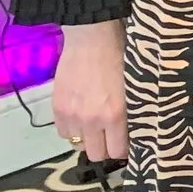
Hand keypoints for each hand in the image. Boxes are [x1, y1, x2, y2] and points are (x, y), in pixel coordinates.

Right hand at [53, 19, 128, 164]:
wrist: (92, 38)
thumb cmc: (120, 56)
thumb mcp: (134, 86)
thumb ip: (131, 112)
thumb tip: (132, 131)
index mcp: (115, 115)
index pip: (117, 152)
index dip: (123, 149)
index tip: (126, 142)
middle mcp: (92, 120)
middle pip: (96, 154)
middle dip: (105, 147)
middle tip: (110, 136)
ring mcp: (72, 115)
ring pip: (78, 144)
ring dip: (87, 138)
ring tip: (95, 125)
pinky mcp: (57, 107)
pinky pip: (63, 132)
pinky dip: (72, 129)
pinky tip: (80, 117)